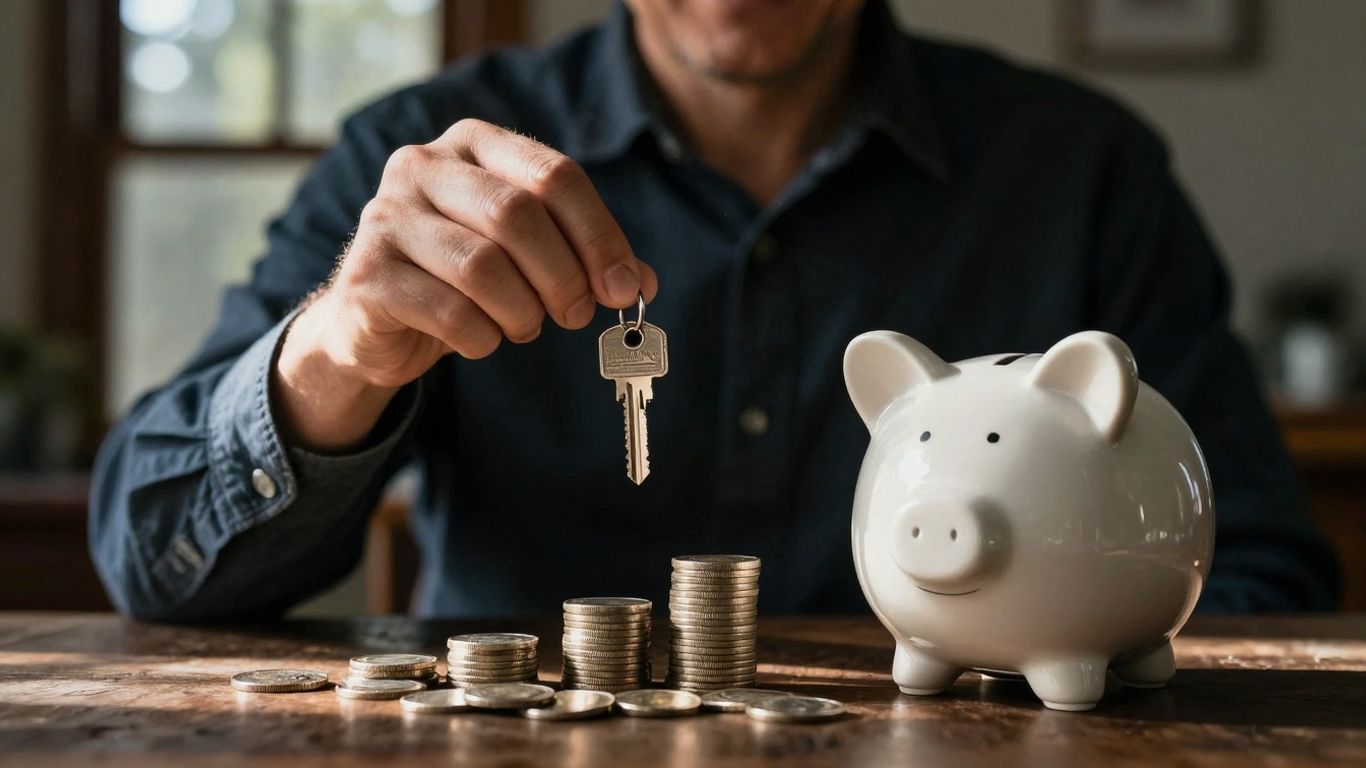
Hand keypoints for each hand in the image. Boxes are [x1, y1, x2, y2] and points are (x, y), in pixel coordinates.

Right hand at [275, 119, 657, 450]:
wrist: (375, 323)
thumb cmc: (462, 279)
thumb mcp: (527, 256)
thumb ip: (585, 259)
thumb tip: (640, 283)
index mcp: (473, 144)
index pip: (554, 174)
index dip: (599, 235)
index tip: (623, 285)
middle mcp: (422, 166)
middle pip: (518, 215)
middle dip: (563, 276)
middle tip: (577, 314)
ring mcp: (386, 217)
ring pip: (483, 267)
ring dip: (522, 312)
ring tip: (523, 326)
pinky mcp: (366, 275)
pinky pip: (448, 311)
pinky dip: (481, 337)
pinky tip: (479, 339)